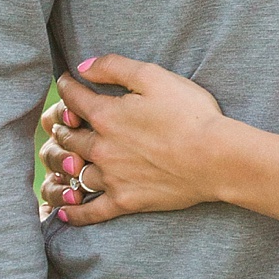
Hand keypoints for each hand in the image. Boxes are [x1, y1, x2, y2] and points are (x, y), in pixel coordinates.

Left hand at [45, 56, 227, 222]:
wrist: (216, 158)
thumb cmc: (190, 114)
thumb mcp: (154, 77)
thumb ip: (115, 67)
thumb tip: (83, 66)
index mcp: (106, 115)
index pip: (73, 98)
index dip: (67, 87)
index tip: (67, 82)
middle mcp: (101, 147)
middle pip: (68, 136)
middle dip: (63, 125)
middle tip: (65, 121)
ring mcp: (111, 177)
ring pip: (74, 171)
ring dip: (65, 163)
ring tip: (66, 158)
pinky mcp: (124, 201)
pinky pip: (89, 212)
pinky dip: (73, 213)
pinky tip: (62, 212)